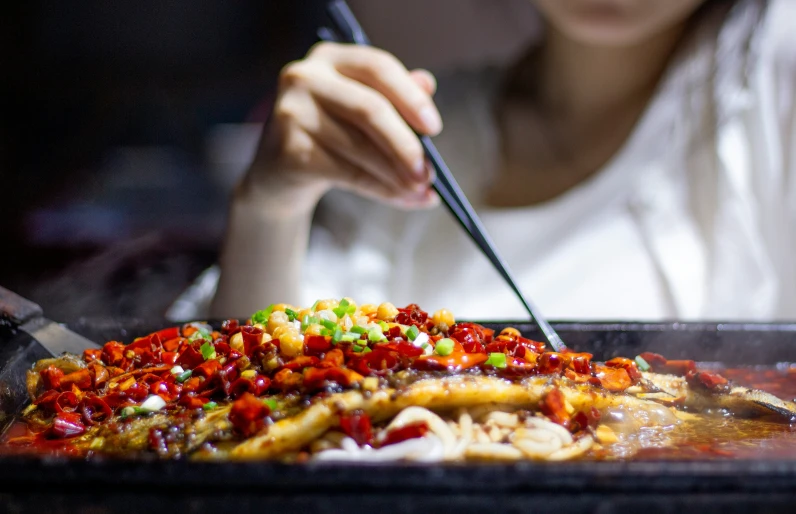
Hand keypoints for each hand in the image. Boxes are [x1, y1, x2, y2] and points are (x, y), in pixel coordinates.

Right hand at [241, 42, 440, 211]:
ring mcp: (292, 113)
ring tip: (422, 191)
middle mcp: (305, 77)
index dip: (411, 97)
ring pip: (360, 147)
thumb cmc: (330, 137)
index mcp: (329, 58)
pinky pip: (347, 173)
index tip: (434, 128)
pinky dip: (381, 189)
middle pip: (370, 109)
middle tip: (431, 173)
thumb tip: (428, 85)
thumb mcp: (361, 112)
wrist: (278, 175)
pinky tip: (402, 199)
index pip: (378, 67)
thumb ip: (393, 96)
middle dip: (407, 145)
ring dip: (398, 175)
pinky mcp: (288, 150)